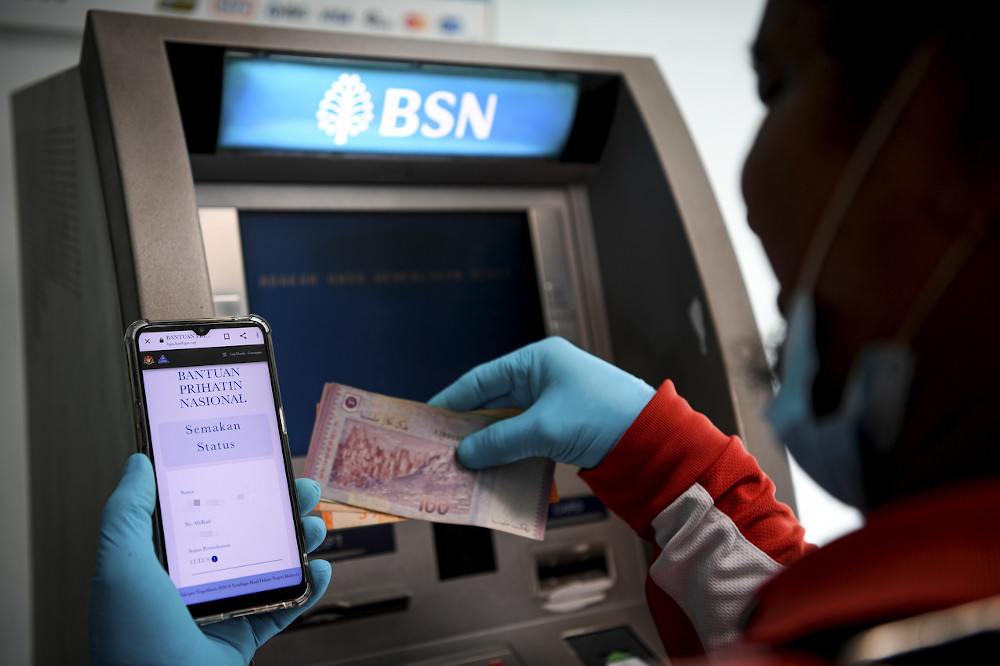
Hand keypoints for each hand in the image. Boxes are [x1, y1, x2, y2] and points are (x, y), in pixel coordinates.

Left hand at [89, 453, 331, 664]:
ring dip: (300, 544)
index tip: (250, 457)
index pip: (197, 511)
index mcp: (159, 565)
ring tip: (317, 525)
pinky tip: (324, 569)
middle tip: (300, 487)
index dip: (225, 483)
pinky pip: (285, 609)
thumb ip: (127, 513)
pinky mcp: (245, 639)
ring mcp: (221, 612)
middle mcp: (192, 585)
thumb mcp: (121, 567)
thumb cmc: (135, 641)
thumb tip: (139, 464)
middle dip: (276, 508)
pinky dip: (310, 590)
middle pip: (243, 534)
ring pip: (270, 567)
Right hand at [428, 337, 654, 468]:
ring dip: (490, 444)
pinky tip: (494, 471)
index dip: (452, 400)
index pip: (482, 378)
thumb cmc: (599, 417)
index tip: (428, 420)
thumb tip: (463, 454)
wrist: (654, 439)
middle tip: (440, 449)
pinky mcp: (566, 426)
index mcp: (538, 360)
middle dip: (469, 427)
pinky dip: (511, 453)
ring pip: (510, 422)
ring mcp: (556, 401)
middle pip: (494, 401)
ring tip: (462, 465)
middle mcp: (545, 376)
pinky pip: (528, 437)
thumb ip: (499, 441)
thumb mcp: (543, 429)